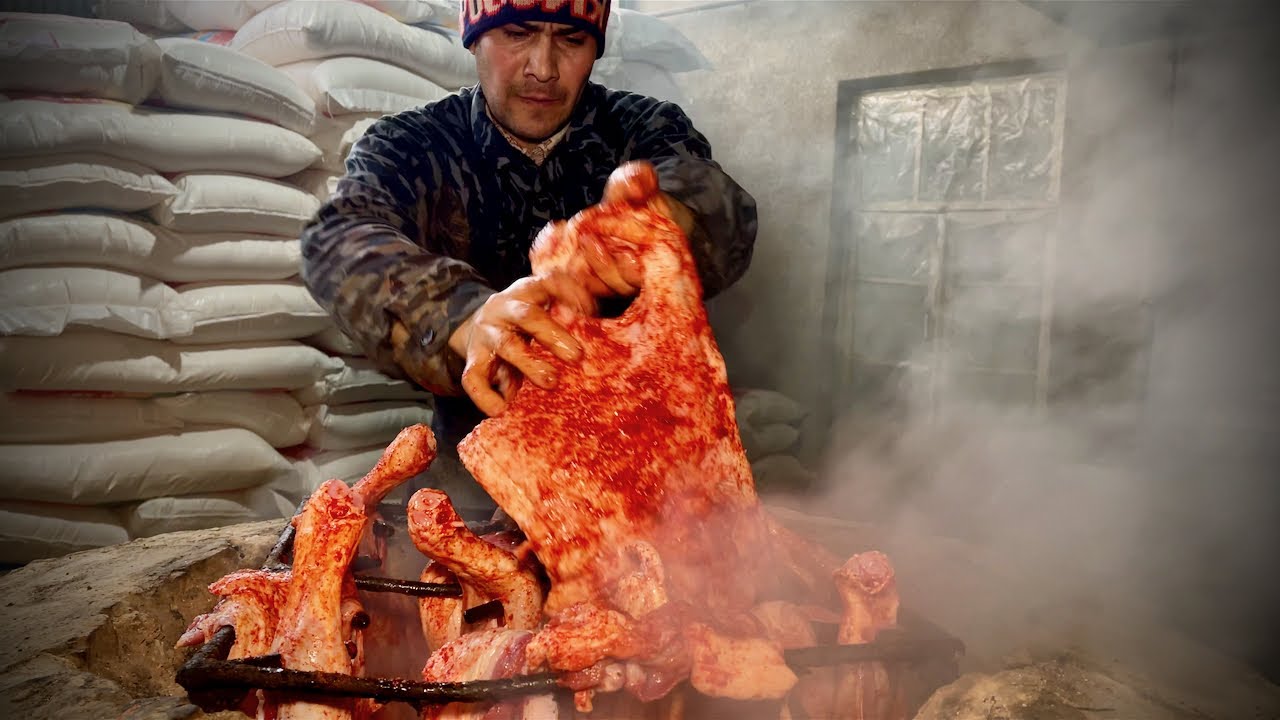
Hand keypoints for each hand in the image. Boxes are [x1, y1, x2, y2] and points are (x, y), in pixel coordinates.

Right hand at [449, 272, 593, 415]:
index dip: (569, 293)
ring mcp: (486, 333)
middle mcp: (504, 308)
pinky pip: (473, 377)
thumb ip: (567, 309)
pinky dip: (485, 395)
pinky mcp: (473, 358)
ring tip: (551, 382)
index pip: (549, 283)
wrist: (480, 326)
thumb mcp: (544, 305)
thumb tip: (592, 315)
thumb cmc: (525, 319)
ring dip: (529, 364)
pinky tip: (500, 409)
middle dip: (552, 335)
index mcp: (527, 291)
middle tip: (576, 356)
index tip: (589, 310)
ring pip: (506, 345)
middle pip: (527, 316)